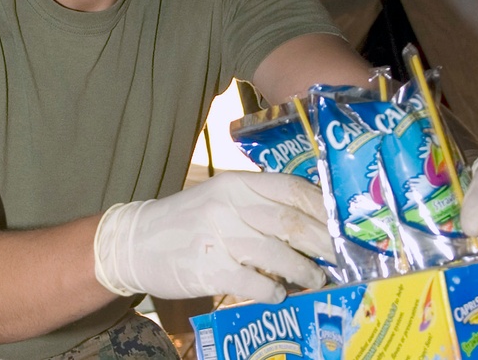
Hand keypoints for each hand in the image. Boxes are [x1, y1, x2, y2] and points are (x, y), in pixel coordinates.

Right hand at [94, 171, 332, 303]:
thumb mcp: (220, 198)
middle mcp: (230, 205)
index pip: (292, 189)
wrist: (135, 241)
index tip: (342, 225)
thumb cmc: (186, 221)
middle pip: (292, 222)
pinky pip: (254, 283)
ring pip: (279, 255)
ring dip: (305, 272)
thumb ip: (258, 204)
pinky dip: (273, 291)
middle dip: (323, 243)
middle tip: (340, 258)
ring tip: (316, 279)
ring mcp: (219, 236)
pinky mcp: (209, 269)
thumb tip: (310, 223)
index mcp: (237, 183)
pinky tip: (278, 294)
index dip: (323, 208)